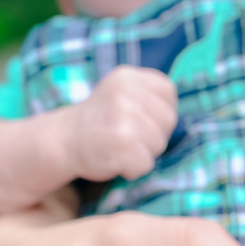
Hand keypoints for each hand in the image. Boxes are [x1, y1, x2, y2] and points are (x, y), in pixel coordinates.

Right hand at [64, 65, 177, 181]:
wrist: (62, 141)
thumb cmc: (99, 122)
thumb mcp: (122, 95)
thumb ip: (149, 98)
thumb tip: (182, 115)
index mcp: (128, 76)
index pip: (168, 94)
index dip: (158, 113)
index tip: (137, 119)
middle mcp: (126, 93)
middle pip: (168, 121)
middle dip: (152, 135)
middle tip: (124, 136)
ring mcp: (123, 117)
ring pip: (158, 144)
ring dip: (142, 153)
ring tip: (118, 147)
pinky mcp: (121, 142)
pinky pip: (145, 164)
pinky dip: (132, 169)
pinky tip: (114, 160)